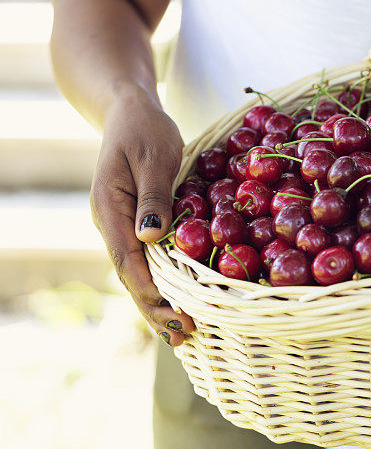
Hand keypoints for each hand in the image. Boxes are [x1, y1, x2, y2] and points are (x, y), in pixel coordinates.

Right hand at [90, 96, 194, 344]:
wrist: (130, 112)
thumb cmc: (145, 129)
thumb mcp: (153, 156)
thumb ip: (154, 195)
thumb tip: (151, 236)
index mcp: (110, 208)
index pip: (127, 258)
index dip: (149, 289)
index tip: (173, 312)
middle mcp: (112, 223)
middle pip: (131, 274)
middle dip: (155, 307)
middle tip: (182, 335)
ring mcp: (123, 225)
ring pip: (138, 272)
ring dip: (158, 302)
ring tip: (180, 333)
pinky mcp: (138, 223)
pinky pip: (148, 260)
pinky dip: (162, 283)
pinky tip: (178, 300)